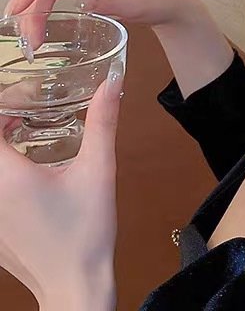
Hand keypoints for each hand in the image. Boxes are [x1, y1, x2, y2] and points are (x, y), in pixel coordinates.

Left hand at [0, 76, 121, 310]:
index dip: (5, 103)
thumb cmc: (85, 231)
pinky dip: (3, 166)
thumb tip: (111, 83)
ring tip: (29, 129)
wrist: (75, 284)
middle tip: (30, 107)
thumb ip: (102, 121)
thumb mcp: (99, 169)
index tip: (30, 96)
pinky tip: (28, 166)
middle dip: (4, 118)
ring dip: (3, 142)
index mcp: (7, 177)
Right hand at [4, 0, 233, 96]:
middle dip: (33, 5)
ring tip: (30, 36)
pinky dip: (48, 7)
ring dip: (38, 9)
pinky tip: (37, 23)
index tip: (16, 9)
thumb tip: (78, 0)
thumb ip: (106, 1)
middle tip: (25, 35)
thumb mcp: (133, 2)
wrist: (170, 4)